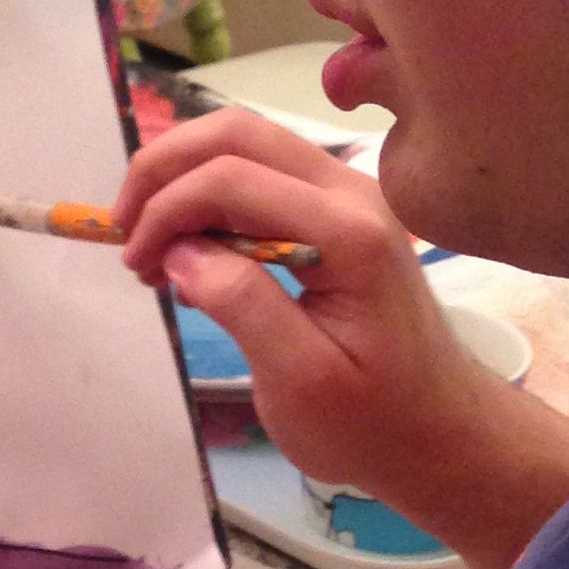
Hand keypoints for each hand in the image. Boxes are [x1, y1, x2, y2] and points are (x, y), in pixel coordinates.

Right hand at [116, 112, 568, 568]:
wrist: (441, 434)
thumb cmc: (372, 423)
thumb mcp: (301, 381)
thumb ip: (242, 305)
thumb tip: (179, 252)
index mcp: (349, 232)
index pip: (233, 179)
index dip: (167, 210)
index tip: (136, 267)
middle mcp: (354, 193)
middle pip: (238, 134)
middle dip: (164, 172)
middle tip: (127, 236)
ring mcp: (350, 195)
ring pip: (247, 144)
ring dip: (184, 181)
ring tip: (153, 249)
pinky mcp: (339, 211)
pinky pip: (264, 174)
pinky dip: (211, 196)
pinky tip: (192, 252)